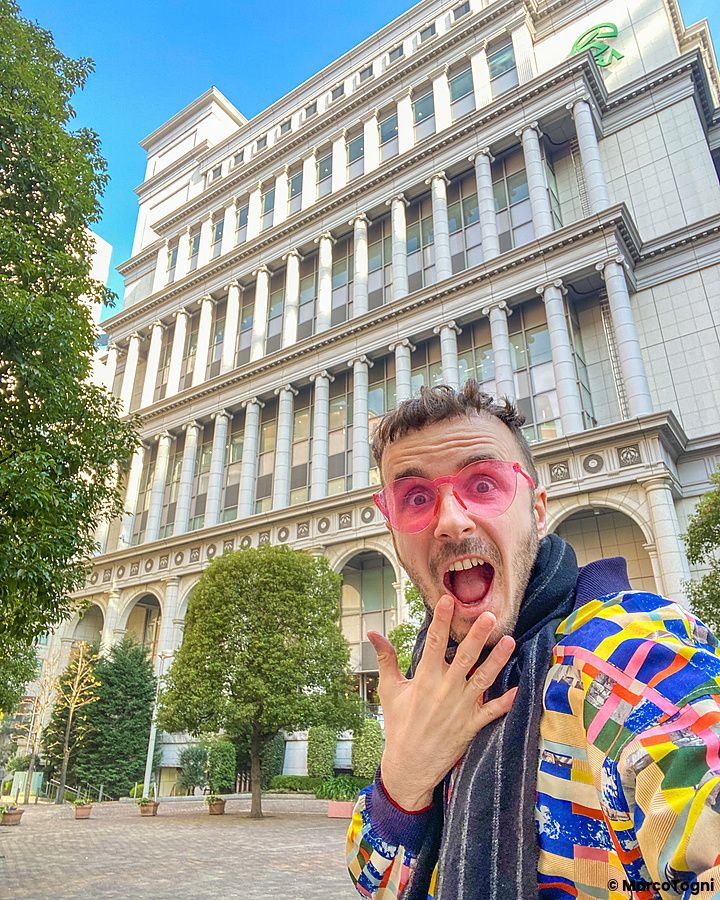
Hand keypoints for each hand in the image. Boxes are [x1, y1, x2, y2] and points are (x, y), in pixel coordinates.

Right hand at [367, 595, 516, 811]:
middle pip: (465, 657)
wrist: (408, 765)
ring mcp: (460, 708)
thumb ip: (386, 659)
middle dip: (478, 635)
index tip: (449, 600)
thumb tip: (372, 632)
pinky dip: (506, 700)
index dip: (442, 620)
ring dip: (498, 660)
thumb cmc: (398, 724)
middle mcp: (445, 690)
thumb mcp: (389, 690)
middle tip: (489, 615)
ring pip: (483, 679)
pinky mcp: (471, 725)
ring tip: (510, 641)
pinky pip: (492, 711)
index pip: (435, 643)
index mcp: (424, 679)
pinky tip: (520, 687)